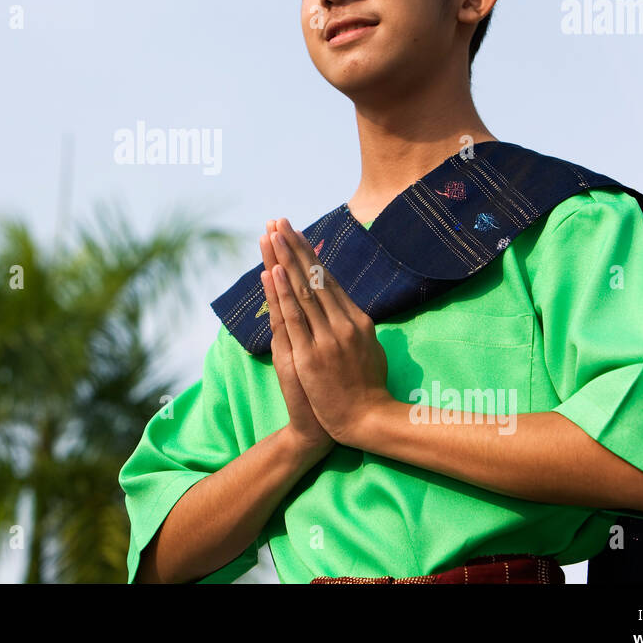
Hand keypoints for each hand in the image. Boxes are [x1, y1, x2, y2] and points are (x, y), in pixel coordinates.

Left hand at [266, 216, 394, 446]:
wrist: (368, 421)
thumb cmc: (368, 387)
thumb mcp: (371, 348)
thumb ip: (359, 326)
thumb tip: (351, 308)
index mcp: (357, 319)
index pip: (327, 279)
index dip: (309, 255)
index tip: (295, 233)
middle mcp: (343, 323)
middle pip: (313, 277)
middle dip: (294, 247)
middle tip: (279, 221)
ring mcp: (327, 338)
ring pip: (302, 291)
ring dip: (285, 260)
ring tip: (272, 234)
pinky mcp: (311, 356)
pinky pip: (294, 318)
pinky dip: (283, 294)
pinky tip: (274, 272)